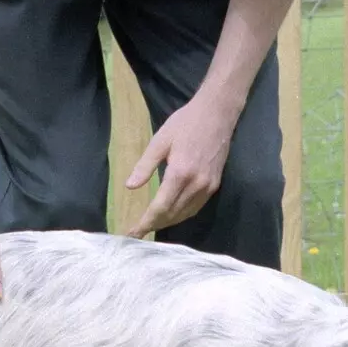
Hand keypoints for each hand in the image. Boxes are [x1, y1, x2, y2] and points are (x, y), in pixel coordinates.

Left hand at [125, 95, 235, 238]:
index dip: (145, 222)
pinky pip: (196, 207)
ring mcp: (208, 186)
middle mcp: (196, 184)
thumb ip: (145, 166)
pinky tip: (171, 215)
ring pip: (185, 214)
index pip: (160, 207)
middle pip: (173, 215)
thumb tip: (130, 186)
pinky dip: (182, 215)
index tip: (132, 233)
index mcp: (180, 173)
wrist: (217, 114)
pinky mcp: (214, 185)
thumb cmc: (185, 123)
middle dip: (154, 225)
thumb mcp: (160, 141)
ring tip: (151, 226)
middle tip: (138, 232)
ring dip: (168, 223)